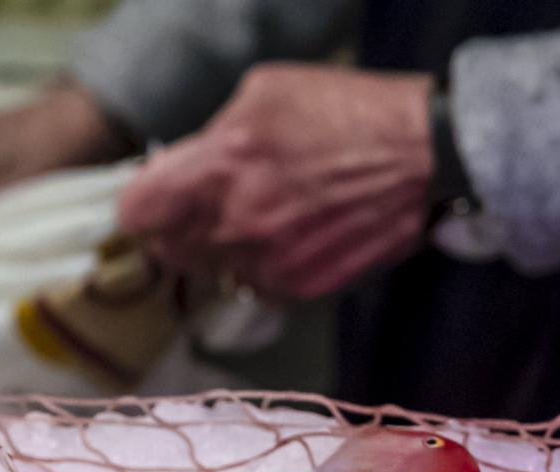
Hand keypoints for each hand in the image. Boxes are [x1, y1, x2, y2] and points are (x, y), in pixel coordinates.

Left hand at [118, 65, 432, 300]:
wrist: (422, 156)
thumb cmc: (345, 112)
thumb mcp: (262, 93)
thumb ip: (210, 137)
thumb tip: (182, 167)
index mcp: (219, 167)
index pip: (137, 214)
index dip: (141, 206)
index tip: (152, 201)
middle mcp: (237, 224)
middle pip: (169, 251)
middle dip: (177, 230)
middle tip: (203, 210)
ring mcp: (269, 263)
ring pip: (213, 273)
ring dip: (222, 252)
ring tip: (257, 221)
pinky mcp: (302, 288)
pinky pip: (257, 286)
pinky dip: (262, 268)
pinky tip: (289, 237)